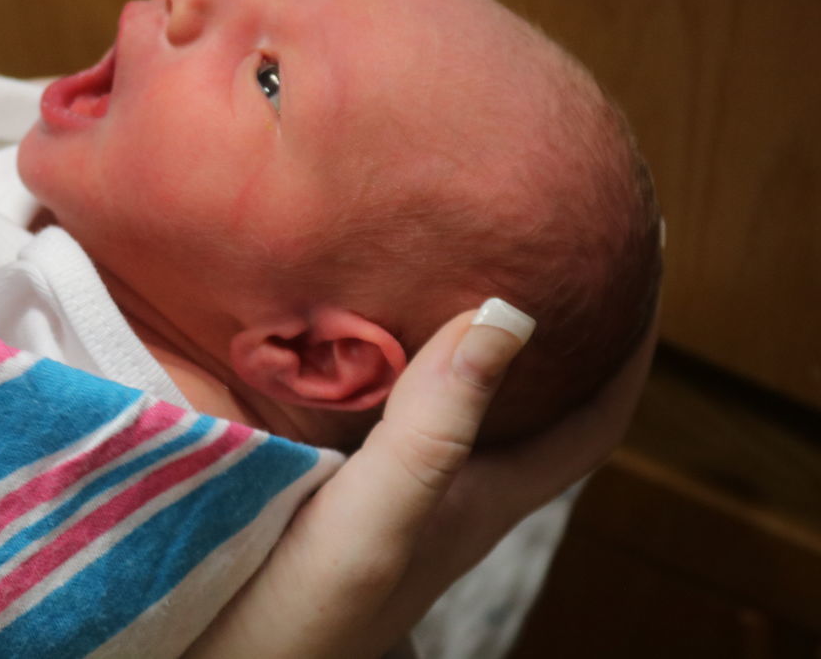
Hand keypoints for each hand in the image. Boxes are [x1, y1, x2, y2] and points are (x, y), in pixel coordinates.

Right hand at [186, 303, 656, 657]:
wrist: (225, 656)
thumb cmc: (303, 609)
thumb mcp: (376, 517)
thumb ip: (434, 426)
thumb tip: (508, 312)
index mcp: (480, 499)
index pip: (590, 423)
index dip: (629, 353)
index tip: (636, 267)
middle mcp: (446, 487)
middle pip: (530, 401)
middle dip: (550, 329)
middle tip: (537, 243)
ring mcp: (389, 485)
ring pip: (452, 395)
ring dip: (464, 334)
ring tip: (451, 260)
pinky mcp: (332, 478)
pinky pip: (381, 398)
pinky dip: (384, 352)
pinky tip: (349, 320)